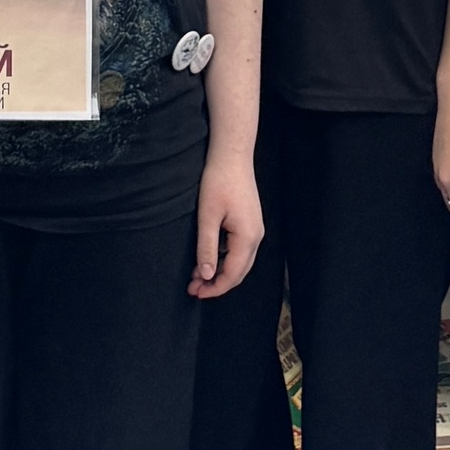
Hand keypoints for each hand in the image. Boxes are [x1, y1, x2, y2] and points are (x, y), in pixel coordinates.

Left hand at [189, 145, 263, 295]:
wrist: (232, 156)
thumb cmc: (218, 181)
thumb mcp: (207, 216)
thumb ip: (206, 247)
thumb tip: (206, 275)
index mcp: (248, 238)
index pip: (232, 274)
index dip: (215, 288)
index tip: (196, 293)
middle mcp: (256, 237)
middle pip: (239, 272)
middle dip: (216, 283)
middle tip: (193, 288)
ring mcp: (255, 230)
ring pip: (239, 261)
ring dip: (219, 271)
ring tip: (196, 275)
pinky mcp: (250, 223)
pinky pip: (238, 249)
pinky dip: (223, 258)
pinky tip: (207, 257)